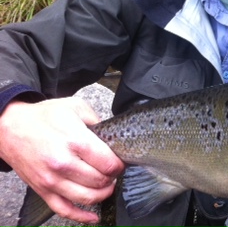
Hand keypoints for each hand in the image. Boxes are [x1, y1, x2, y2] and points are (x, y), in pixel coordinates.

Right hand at [0, 98, 124, 222]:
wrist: (11, 127)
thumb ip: (97, 121)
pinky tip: (94, 216)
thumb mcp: (76, 107)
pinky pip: (64, 210)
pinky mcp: (43, 190)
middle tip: (113, 171)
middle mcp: (64, 163)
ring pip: (87, 197)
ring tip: (107, 185)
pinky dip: (82, 216)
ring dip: (103, 194)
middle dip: (112, 177)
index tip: (120, 161)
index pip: (108, 163)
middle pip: (100, 181)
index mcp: (75, 141)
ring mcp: (52, 180)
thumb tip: (112, 137)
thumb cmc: (44, 116)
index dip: (119, 164)